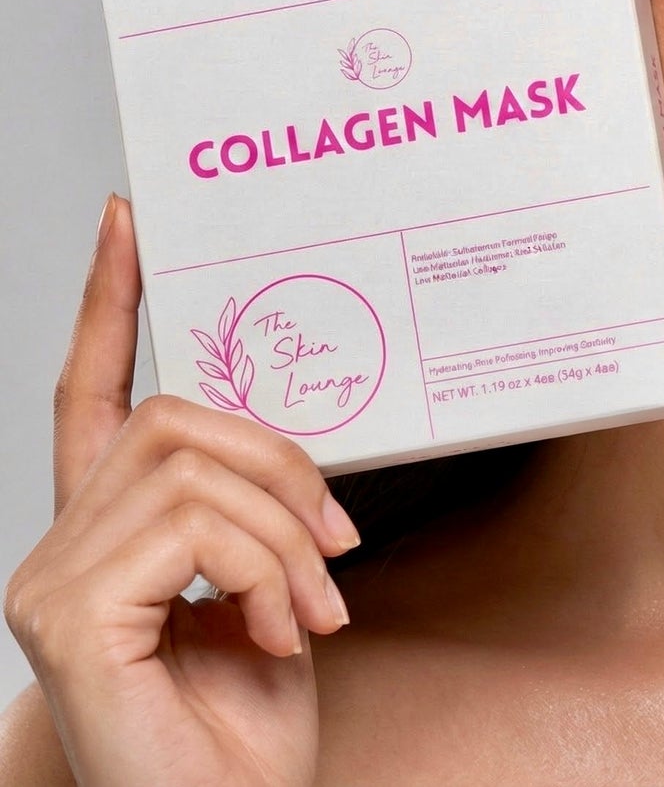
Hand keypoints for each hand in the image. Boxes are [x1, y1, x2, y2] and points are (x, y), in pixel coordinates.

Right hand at [3, 194, 360, 786]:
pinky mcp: (65, 614)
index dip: (111, 298)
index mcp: (112, 524)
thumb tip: (290, 434)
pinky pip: (195, 528)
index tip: (130, 219)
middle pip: (178, 415)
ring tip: (313, 609)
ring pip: (198, 467)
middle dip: (282, 465)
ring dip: (286, 533)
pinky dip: (265, 571)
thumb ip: (253, 500)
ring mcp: (52, 577)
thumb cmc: (246, 717)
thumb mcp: (270, 580)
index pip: (94, 388)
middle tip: (337, 546)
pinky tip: (277, 635)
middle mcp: (64, 540)